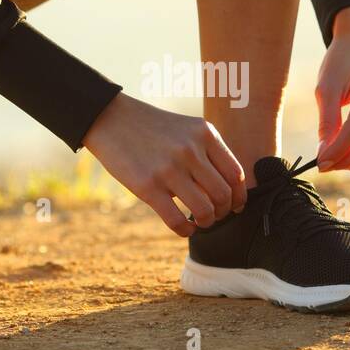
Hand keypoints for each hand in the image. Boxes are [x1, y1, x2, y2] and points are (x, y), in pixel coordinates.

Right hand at [84, 93, 247, 235]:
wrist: (110, 118)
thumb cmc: (153, 128)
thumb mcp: (187, 129)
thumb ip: (208, 152)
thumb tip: (227, 191)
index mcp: (205, 134)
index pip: (236, 175)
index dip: (239, 197)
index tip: (235, 207)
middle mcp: (191, 151)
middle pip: (223, 195)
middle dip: (223, 212)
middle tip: (215, 215)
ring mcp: (169, 169)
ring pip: (204, 210)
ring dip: (207, 223)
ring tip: (200, 222)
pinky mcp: (147, 186)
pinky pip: (177, 220)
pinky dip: (185, 231)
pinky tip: (185, 229)